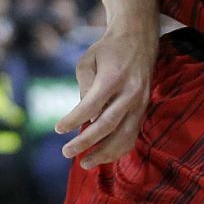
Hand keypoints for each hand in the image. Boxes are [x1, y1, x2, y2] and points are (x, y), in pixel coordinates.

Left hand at [56, 19, 157, 169]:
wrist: (138, 39)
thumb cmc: (107, 50)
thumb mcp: (87, 61)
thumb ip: (83, 87)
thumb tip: (84, 118)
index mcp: (113, 77)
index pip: (91, 105)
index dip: (74, 120)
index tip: (58, 129)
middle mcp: (130, 92)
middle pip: (108, 125)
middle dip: (86, 142)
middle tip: (66, 153)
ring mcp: (140, 102)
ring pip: (125, 136)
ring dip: (105, 153)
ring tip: (85, 163)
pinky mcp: (144, 109)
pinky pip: (133, 135)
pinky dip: (118, 149)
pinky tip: (103, 156)